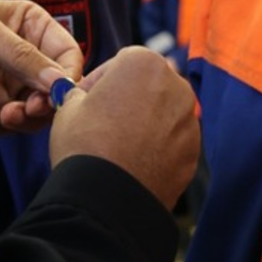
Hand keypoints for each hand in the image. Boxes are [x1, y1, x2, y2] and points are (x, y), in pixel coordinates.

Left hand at [0, 0, 82, 137]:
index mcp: (30, 26)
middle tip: (30, 110)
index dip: (67, 76)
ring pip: (33, 113)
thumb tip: (59, 84)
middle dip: (43, 104)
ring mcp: (5, 84)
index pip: (67, 54)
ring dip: (22, 118)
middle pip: (53, 90)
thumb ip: (22, 58)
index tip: (59, 94)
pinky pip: (5, 125)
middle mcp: (23, 56)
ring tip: (4, 115)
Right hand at [49, 47, 199, 209]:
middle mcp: (176, 86)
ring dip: (144, 122)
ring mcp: (189, 121)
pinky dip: (157, 147)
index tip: (87, 100)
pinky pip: (172, 141)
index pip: (120, 62)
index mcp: (145, 63)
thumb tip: (82, 97)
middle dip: (128, 99)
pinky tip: (133, 162)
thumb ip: (81, 91)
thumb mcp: (68, 106)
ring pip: (162, 113)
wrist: (108, 199)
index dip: (99, 81)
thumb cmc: (86, 146)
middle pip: (147, 85)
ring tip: (117, 146)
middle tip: (103, 122)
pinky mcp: (193, 152)